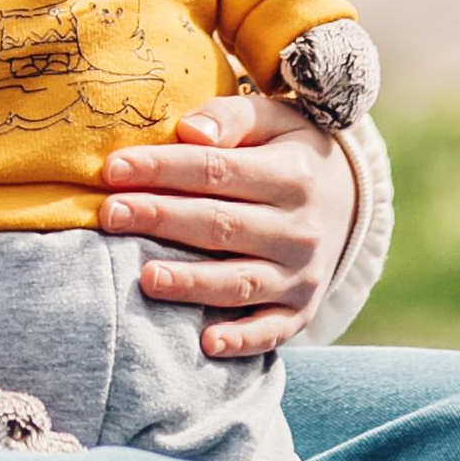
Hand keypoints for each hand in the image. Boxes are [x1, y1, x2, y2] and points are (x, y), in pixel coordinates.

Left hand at [95, 93, 358, 359]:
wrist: (350, 202)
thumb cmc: (287, 152)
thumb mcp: (272, 119)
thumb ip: (229, 117)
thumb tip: (188, 131)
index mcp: (291, 175)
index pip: (216, 170)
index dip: (163, 169)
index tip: (112, 168)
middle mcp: (300, 229)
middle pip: (221, 225)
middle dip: (161, 219)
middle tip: (109, 216)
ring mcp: (302, 275)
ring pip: (240, 281)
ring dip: (193, 283)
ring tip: (146, 278)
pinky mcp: (301, 311)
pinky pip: (271, 331)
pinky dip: (242, 340)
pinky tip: (206, 343)